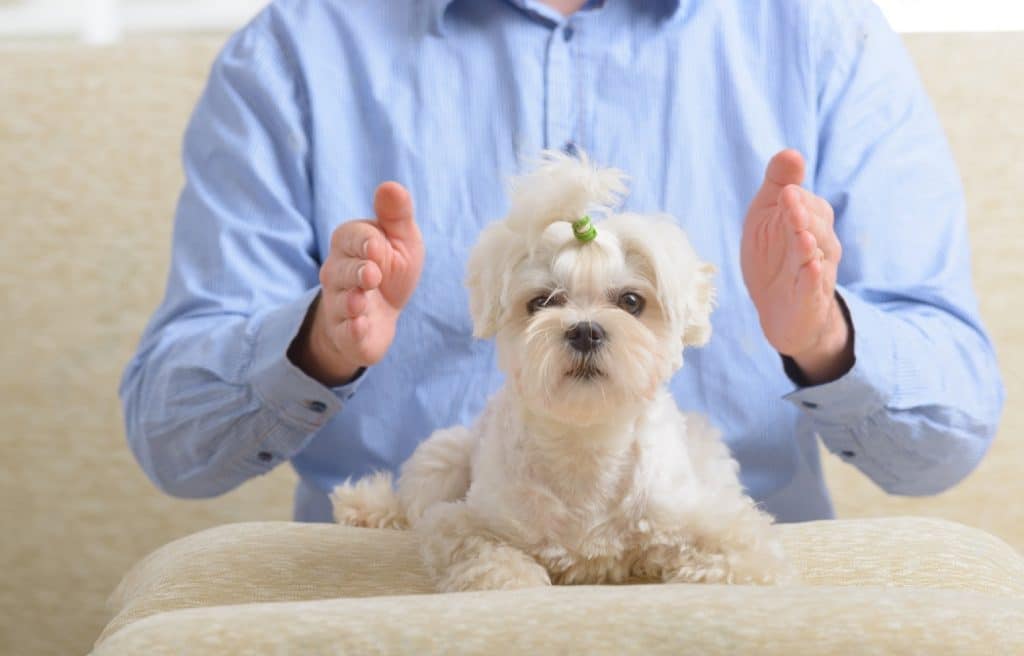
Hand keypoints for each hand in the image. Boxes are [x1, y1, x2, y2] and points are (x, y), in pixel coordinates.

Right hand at [290, 182, 424, 385]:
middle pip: (341, 271)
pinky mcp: (348, 334)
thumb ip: (395, 215)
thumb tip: (391, 186)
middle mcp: (337, 274)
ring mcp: (339, 306)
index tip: (377, 246)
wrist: (381, 315)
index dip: (363, 242)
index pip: (350, 238)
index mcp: (350, 244)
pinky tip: (360, 326)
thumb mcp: (400, 239)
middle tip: (372, 275)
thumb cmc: (390, 269)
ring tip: (361, 301)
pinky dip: (352, 331)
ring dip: (351, 301)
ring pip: (340, 302)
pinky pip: (345, 333)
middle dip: (356, 272)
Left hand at [741, 150, 851, 384]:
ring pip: (817, 253)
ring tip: (801, 233)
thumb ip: (778, 184)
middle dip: (803, 214)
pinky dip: (813, 276)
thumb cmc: (772, 255)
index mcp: (809, 220)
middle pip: (816, 224)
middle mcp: (820, 243)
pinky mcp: (811, 297)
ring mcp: (817, 270)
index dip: (793, 198)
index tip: (784, 190)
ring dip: (808, 241)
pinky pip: (815, 284)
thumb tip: (791, 152)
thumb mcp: (766, 216)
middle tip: (790, 200)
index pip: (806, 203)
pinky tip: (811, 266)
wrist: (779, 309)